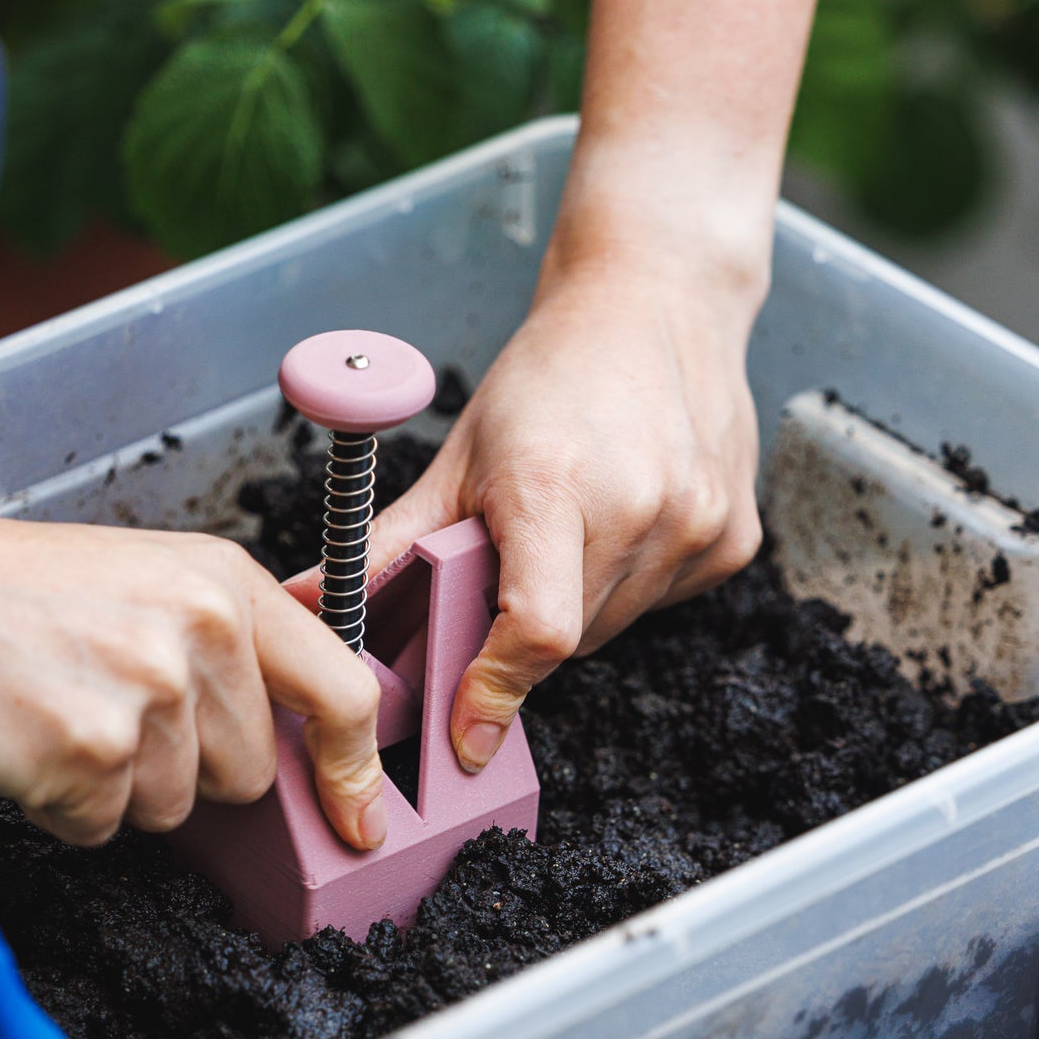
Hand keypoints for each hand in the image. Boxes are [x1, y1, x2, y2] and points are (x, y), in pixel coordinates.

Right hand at [0, 417, 385, 851]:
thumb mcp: (137, 578)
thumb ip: (217, 642)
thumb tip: (277, 734)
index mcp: (223, 580)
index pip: (339, 690)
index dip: (351, 767)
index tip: (358, 815)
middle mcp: (200, 632)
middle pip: (249, 770)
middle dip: (186, 767)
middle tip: (102, 709)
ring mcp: (149, 695)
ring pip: (175, 806)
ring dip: (116, 787)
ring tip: (52, 714)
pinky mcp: (93, 756)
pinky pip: (104, 827)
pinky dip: (62, 807)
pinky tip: (23, 742)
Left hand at [305, 243, 762, 771]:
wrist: (658, 301)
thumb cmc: (549, 377)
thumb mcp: (458, 457)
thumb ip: (385, 546)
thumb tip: (305, 606)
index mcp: (556, 487)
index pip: (533, 631)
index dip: (495, 691)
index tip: (465, 736)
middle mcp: (641, 508)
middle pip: (567, 642)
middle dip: (522, 633)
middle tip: (510, 569)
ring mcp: (697, 526)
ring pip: (615, 629)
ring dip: (579, 606)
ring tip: (570, 530)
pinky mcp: (734, 540)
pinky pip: (663, 603)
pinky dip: (632, 583)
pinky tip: (625, 519)